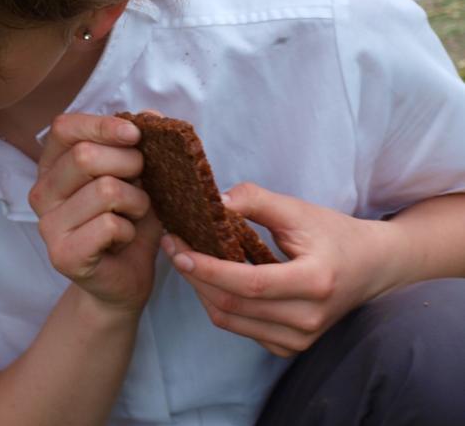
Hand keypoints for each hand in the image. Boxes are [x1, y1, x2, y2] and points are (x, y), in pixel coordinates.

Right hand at [29, 113, 162, 312]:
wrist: (123, 281)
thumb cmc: (127, 224)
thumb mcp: (136, 179)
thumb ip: (138, 147)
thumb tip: (152, 115)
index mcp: (52, 167)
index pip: (64, 128)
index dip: (102, 125)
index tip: (135, 135)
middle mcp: (42, 193)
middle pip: (86, 157)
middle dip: (129, 164)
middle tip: (143, 182)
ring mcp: (48, 226)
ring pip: (104, 190)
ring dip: (136, 202)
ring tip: (136, 215)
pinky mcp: (62, 255)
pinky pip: (109, 225)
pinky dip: (130, 230)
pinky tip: (126, 239)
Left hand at [162, 182, 396, 356]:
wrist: (373, 266)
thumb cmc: (334, 234)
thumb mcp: (297, 209)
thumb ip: (255, 200)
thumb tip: (212, 200)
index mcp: (315, 282)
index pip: (249, 284)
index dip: (208, 268)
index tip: (178, 248)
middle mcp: (309, 318)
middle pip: (232, 305)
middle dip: (194, 276)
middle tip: (174, 246)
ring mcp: (301, 338)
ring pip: (230, 321)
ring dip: (201, 291)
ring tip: (187, 259)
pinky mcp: (291, 347)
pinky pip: (241, 329)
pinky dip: (220, 305)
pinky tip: (213, 280)